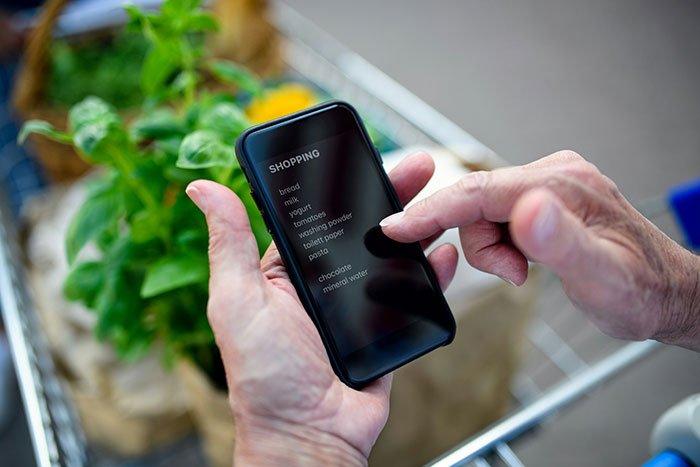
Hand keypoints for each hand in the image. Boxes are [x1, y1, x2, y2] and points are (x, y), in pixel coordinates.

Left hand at [186, 152, 457, 465]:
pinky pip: (413, 293)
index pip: (315, 214)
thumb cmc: (264, 377)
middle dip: (388, 193)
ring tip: (440, 197)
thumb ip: (228, 245)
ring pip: (391, 255)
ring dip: (416, 226)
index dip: (337, 182)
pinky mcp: (387, 326)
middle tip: (415, 166)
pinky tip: (444, 252)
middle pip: (361, 227)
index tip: (357, 153)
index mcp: (285, 270)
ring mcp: (358, 303)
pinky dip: (432, 273)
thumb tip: (201, 188)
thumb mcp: (237, 302)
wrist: (311, 436)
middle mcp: (323, 282)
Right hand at [381, 150, 699, 349]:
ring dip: (491, 248)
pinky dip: (499, 243)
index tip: (394, 227)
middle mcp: (553, 174)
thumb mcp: (603, 278)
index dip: (431, 209)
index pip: (479, 192)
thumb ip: (562, 243)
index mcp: (561, 186)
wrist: (664, 291)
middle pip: (477, 201)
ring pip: (483, 210)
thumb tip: (526, 209)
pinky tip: (525, 260)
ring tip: (523, 273)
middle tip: (513, 275)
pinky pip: (497, 215)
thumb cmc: (640, 290)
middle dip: (479, 244)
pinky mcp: (543, 198)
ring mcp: (548, 184)